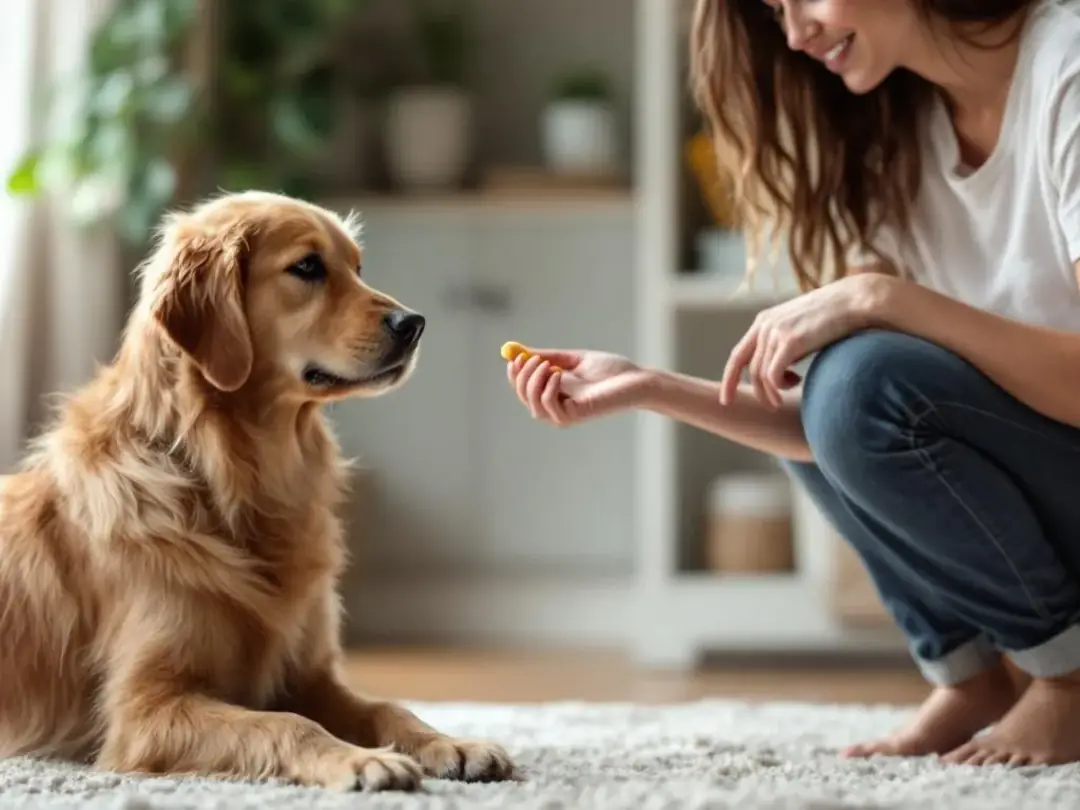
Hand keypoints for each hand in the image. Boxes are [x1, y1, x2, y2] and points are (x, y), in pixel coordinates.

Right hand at [506, 348, 650, 426]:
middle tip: (530, 359)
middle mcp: (557, 406)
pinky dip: (547, 390)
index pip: (525, 389)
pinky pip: (550, 407)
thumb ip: (549, 357)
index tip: (514, 357)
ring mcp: (565, 414)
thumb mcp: (573, 359)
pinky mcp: (575, 417)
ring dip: (533, 383)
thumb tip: (521, 351)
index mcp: (555, 392)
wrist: (636, 380)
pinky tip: (559, 374)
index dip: (516, 375)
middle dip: (522, 377)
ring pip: (534, 405)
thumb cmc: (611, 370)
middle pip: (525, 397)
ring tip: (548, 365)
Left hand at [720, 273, 889, 408]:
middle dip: (755, 392)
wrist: (855, 300)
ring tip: (790, 395)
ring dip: (773, 392)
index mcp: (764, 321)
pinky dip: (779, 387)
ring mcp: (776, 332)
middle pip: (748, 369)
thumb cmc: (833, 317)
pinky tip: (796, 384)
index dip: (729, 379)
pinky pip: (772, 376)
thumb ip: (785, 344)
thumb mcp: (800, 328)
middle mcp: (765, 325)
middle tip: (772, 406)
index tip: (725, 400)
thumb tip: (781, 371)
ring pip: (761, 375)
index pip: (737, 355)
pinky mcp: (790, 341)